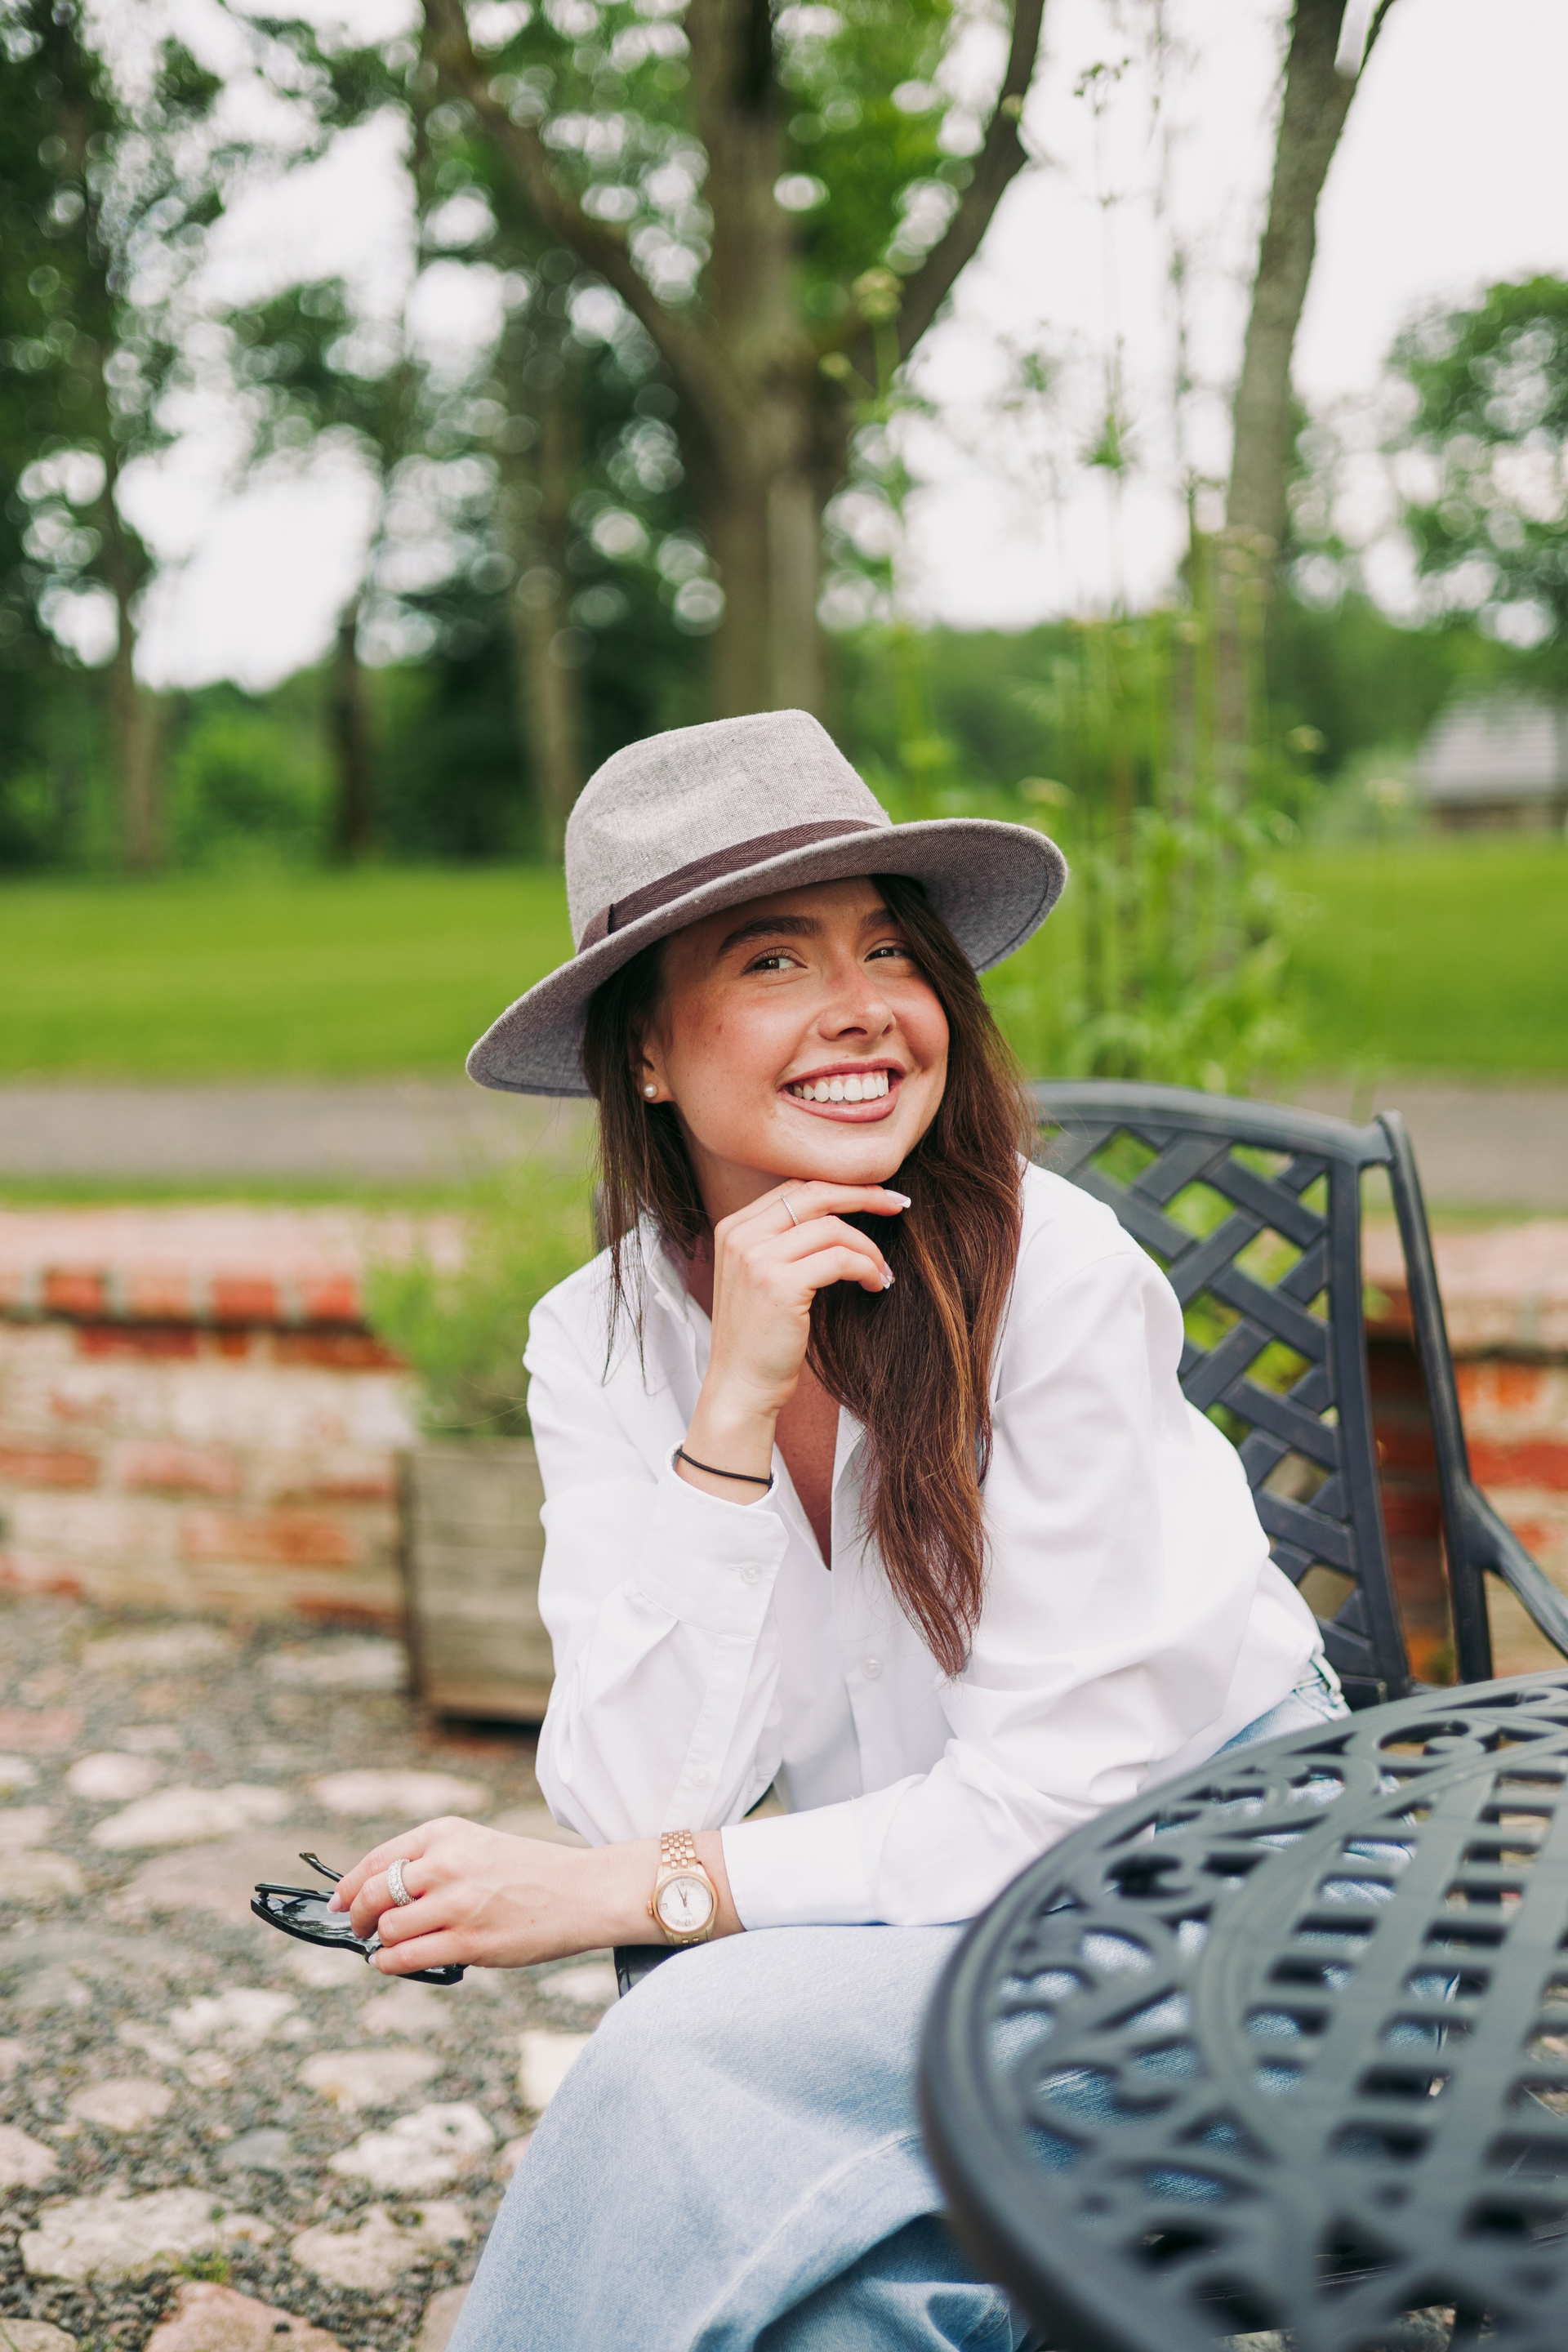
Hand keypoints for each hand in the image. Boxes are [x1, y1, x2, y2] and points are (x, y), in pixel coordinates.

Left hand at [331, 1816, 738, 1972]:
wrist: (583, 1893)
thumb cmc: (531, 1873)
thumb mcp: (478, 1847)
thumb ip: (433, 1862)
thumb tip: (379, 1894)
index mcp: (447, 1833)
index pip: (378, 1859)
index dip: (349, 1884)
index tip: (338, 1900)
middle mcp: (446, 1863)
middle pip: (373, 1892)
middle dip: (356, 1915)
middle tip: (358, 1928)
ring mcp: (456, 1904)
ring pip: (387, 1926)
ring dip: (378, 1941)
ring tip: (384, 1946)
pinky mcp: (468, 1942)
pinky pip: (406, 1957)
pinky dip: (388, 1963)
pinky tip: (390, 1962)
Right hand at [679, 1182, 906, 1497]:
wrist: (740, 1387)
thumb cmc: (758, 1338)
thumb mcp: (759, 1277)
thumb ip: (782, 1242)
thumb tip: (835, 1214)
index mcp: (733, 1228)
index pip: (795, 1186)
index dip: (840, 1186)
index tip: (875, 1194)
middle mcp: (741, 1236)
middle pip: (815, 1194)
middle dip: (863, 1195)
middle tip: (897, 1204)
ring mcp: (757, 1259)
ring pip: (832, 1228)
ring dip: (868, 1248)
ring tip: (881, 1271)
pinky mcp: (780, 1285)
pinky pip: (840, 1259)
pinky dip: (866, 1268)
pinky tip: (874, 1284)